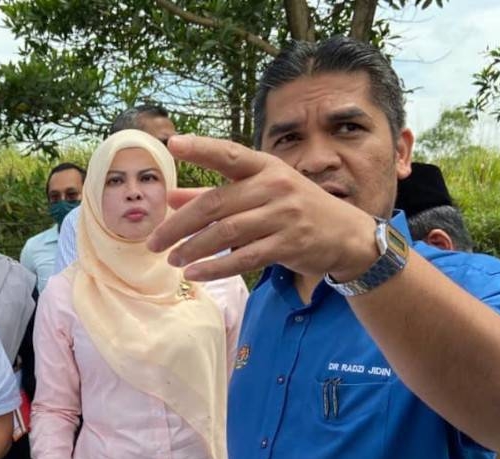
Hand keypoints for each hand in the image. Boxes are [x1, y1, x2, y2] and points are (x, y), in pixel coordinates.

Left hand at [147, 135, 377, 282]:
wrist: (345, 234)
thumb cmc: (293, 209)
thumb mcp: (258, 193)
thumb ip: (213, 194)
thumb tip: (170, 197)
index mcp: (265, 167)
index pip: (229, 154)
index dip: (201, 148)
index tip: (173, 144)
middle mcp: (274, 186)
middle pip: (216, 203)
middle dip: (179, 224)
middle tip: (154, 241)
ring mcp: (284, 216)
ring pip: (227, 233)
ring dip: (193, 248)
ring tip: (171, 259)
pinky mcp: (289, 244)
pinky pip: (244, 258)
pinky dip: (215, 267)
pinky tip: (194, 273)